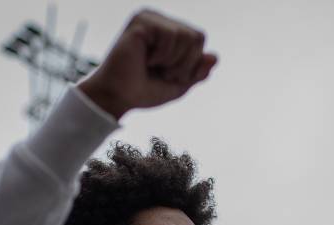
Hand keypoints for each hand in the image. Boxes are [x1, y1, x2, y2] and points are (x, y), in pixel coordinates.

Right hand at [78, 10, 216, 118]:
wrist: (118, 97)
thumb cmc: (144, 90)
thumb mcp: (179, 84)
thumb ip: (198, 71)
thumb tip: (215, 56)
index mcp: (170, 32)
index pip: (199, 39)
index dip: (192, 64)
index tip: (170, 75)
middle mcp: (160, 20)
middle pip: (197, 36)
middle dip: (184, 63)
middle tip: (161, 71)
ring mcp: (150, 18)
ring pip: (185, 36)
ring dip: (172, 61)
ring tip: (152, 66)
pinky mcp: (141, 21)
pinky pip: (170, 35)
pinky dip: (162, 55)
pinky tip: (145, 58)